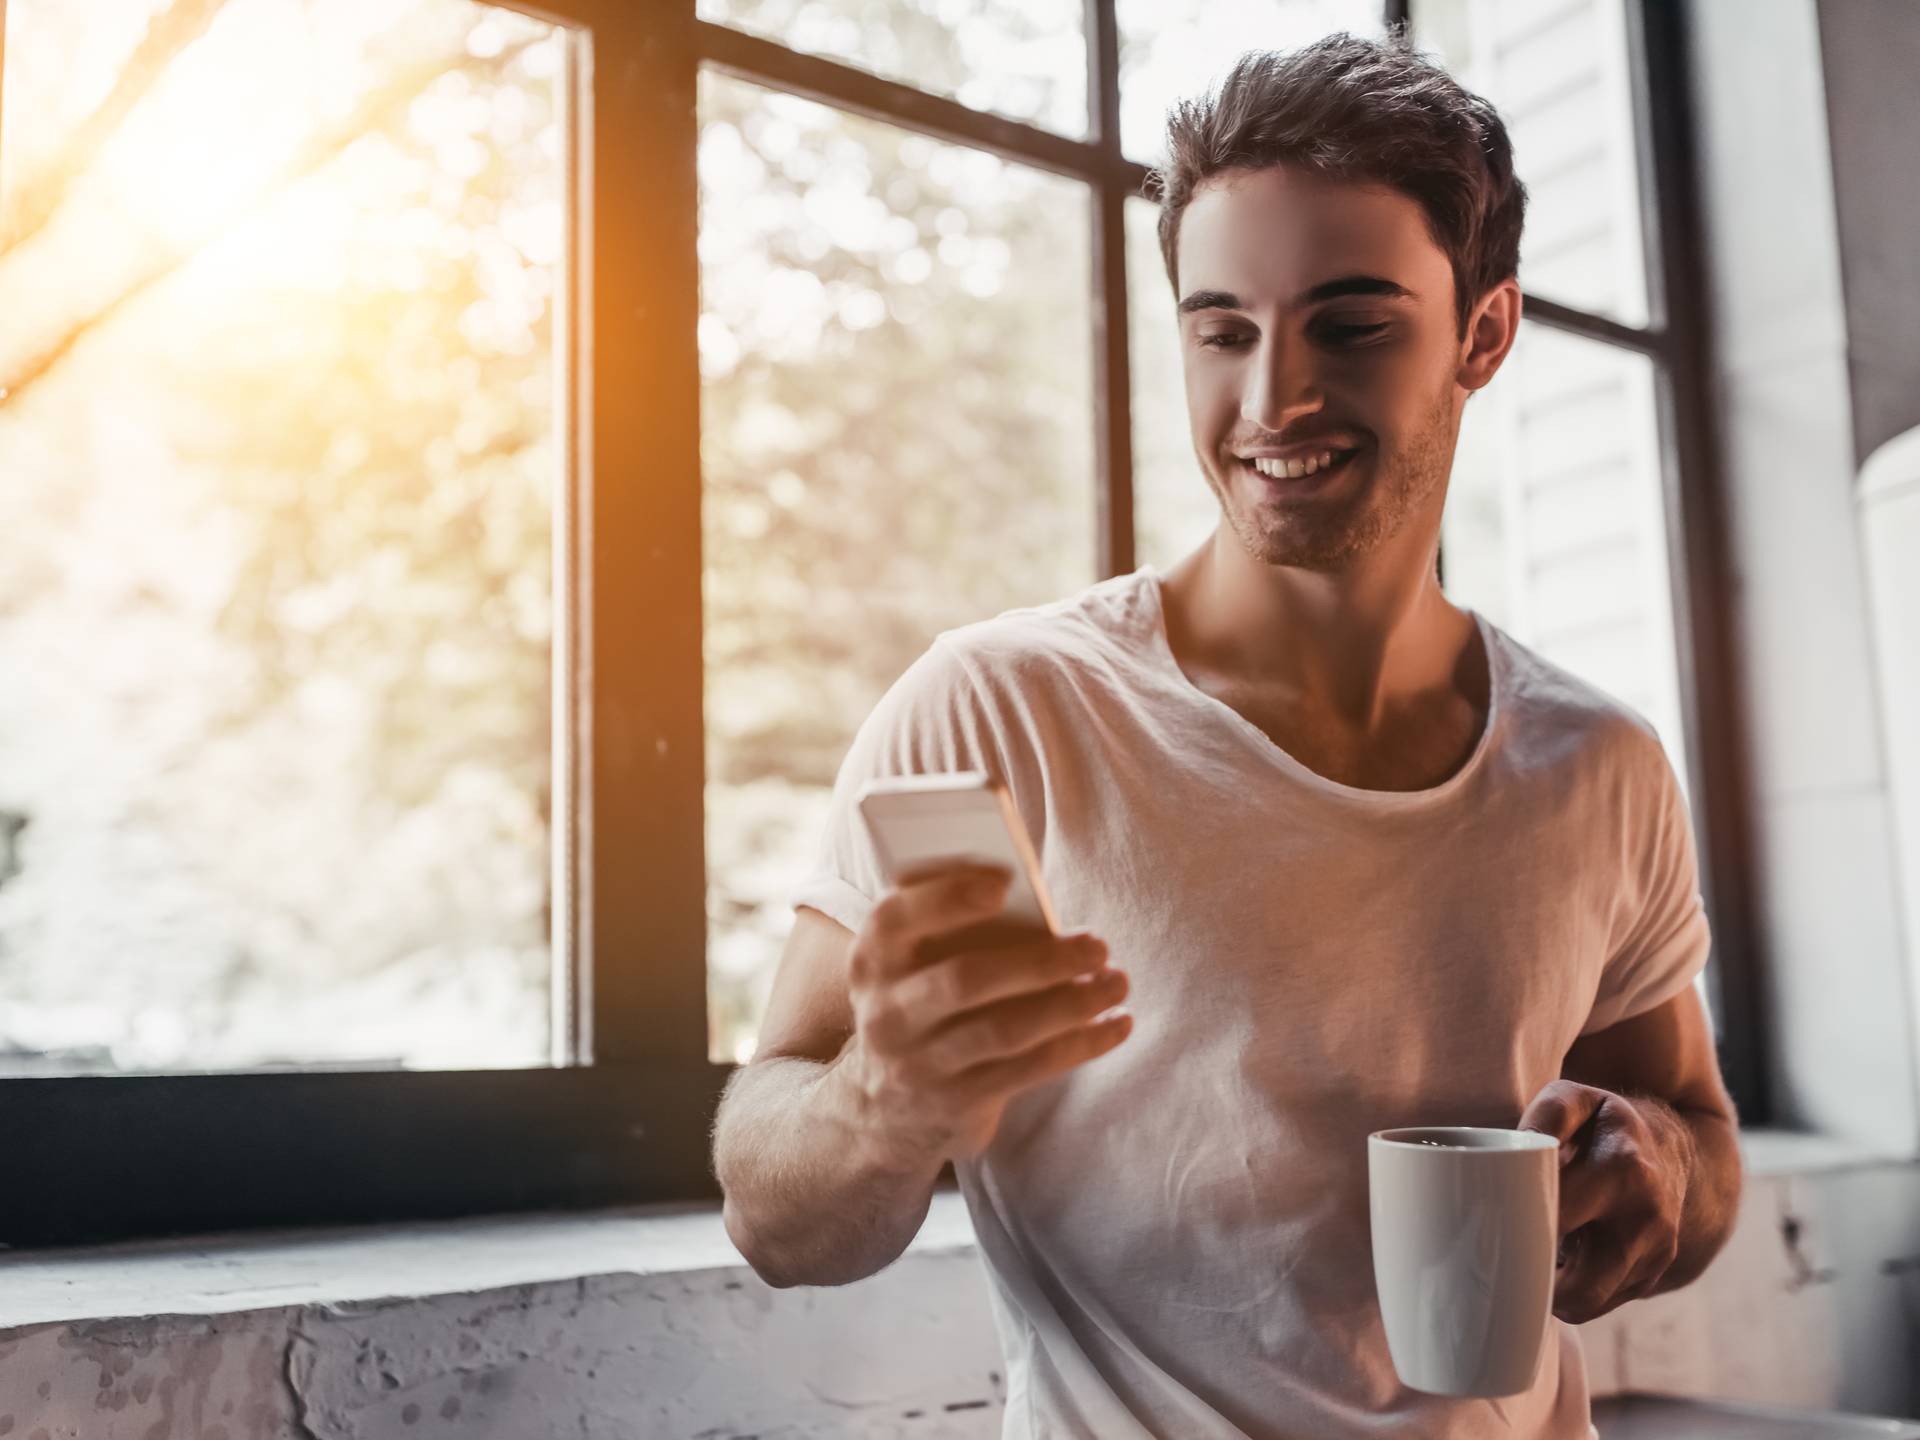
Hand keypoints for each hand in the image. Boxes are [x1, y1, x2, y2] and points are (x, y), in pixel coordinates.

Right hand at [841, 864, 1132, 1164]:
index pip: (895, 920)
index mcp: (872, 960)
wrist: (885, 1108)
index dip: (946, 898)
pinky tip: (1115, 1024)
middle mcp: (888, 1013)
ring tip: (1116, 981)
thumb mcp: (909, 966)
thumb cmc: (921, 1003)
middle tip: (1097, 945)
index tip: (1003, 883)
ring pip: (1006, 1030)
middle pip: (965, 979)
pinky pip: (1030, 1070)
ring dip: (1072, 1004)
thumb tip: (1030, 897)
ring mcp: (921, 1064)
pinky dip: (1081, 1045)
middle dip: (1039, 961)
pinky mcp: (959, 1102)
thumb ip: (948, 929)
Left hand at [1518, 1080, 1692, 1322]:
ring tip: (1536, 1253)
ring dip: (1555, 1291)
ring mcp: (1657, 1252)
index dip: (1519, 1231)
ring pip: (1590, 1303)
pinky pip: (1605, 1302)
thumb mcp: (1573, 1100)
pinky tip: (1567, 1257)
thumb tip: (1512, 1158)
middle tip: (1506, 1256)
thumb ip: (1542, 1119)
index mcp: (1622, 1168)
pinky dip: (1578, 1290)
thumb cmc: (1601, 1123)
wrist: (1667, 1146)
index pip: (1557, 1219)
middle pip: (1579, 1288)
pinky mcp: (1656, 1274)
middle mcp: (1647, 1217)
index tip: (1491, 1228)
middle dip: (1535, 1280)